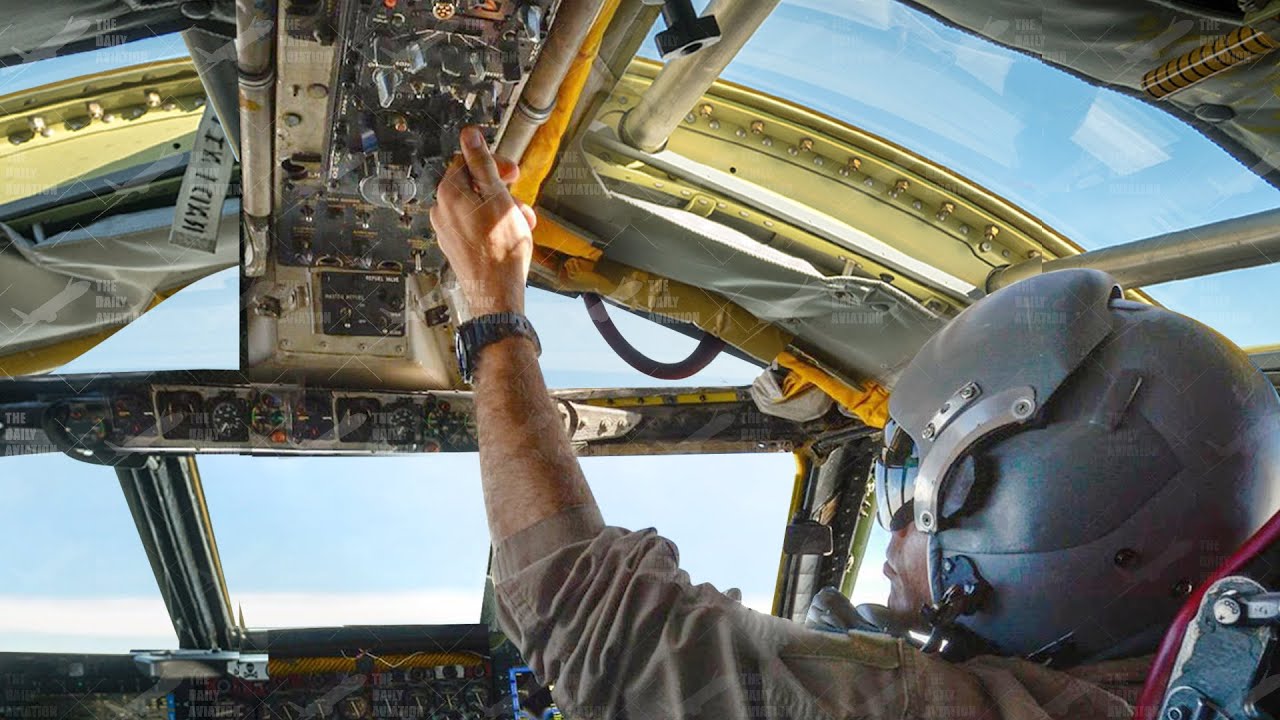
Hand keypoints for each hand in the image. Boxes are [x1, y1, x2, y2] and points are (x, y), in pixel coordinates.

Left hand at [430, 126, 537, 315]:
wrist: (497, 293)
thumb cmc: (501, 249)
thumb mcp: (498, 197)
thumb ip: (482, 164)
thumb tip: (469, 135)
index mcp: (448, 193)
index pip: (469, 161)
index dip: (495, 164)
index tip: (513, 173)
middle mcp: (441, 210)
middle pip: (474, 185)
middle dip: (502, 191)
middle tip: (520, 201)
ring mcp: (447, 230)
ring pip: (477, 207)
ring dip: (502, 209)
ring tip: (521, 223)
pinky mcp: (456, 247)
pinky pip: (474, 226)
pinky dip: (493, 226)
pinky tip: (510, 236)